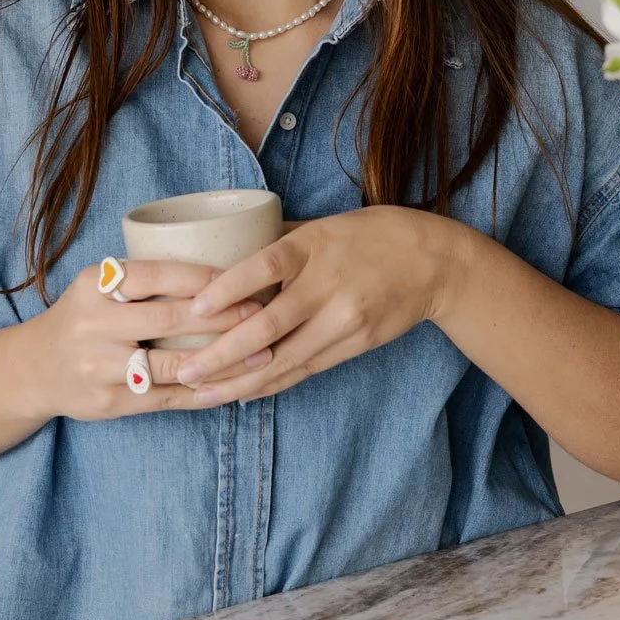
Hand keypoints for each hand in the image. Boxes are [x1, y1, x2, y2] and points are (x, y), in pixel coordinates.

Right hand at [34, 259, 270, 421]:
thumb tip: (218, 268)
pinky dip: (202, 393)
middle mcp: (94, 325)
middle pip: (170, 319)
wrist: (34, 369)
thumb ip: (143, 279)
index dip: (203, 277)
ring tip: (261, 355)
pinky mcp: (110, 402)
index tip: (243, 277)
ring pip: (175, 365)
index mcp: (94, 286)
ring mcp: (101, 367)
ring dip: (223, 361)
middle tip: (262, 313)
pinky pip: (166, 398)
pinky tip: (231, 387)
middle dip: (222, 317)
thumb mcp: (97, 286)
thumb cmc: (82, 318)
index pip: (157, 275)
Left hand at [174, 208, 463, 405]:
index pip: (265, 266)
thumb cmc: (370, 235)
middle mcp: (329, 285)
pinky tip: (240, 394)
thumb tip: (221, 252)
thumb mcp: (323, 224)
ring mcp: (345, 320)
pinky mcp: (355, 344)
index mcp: (314, 246)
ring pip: (284, 359)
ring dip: (239, 382)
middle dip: (222, 355)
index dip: (229, 288)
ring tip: (200, 395)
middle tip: (185, 371)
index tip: (195, 307)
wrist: (434, 263)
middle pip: (269, 327)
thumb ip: (277, 240)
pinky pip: (304, 369)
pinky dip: (270, 384)